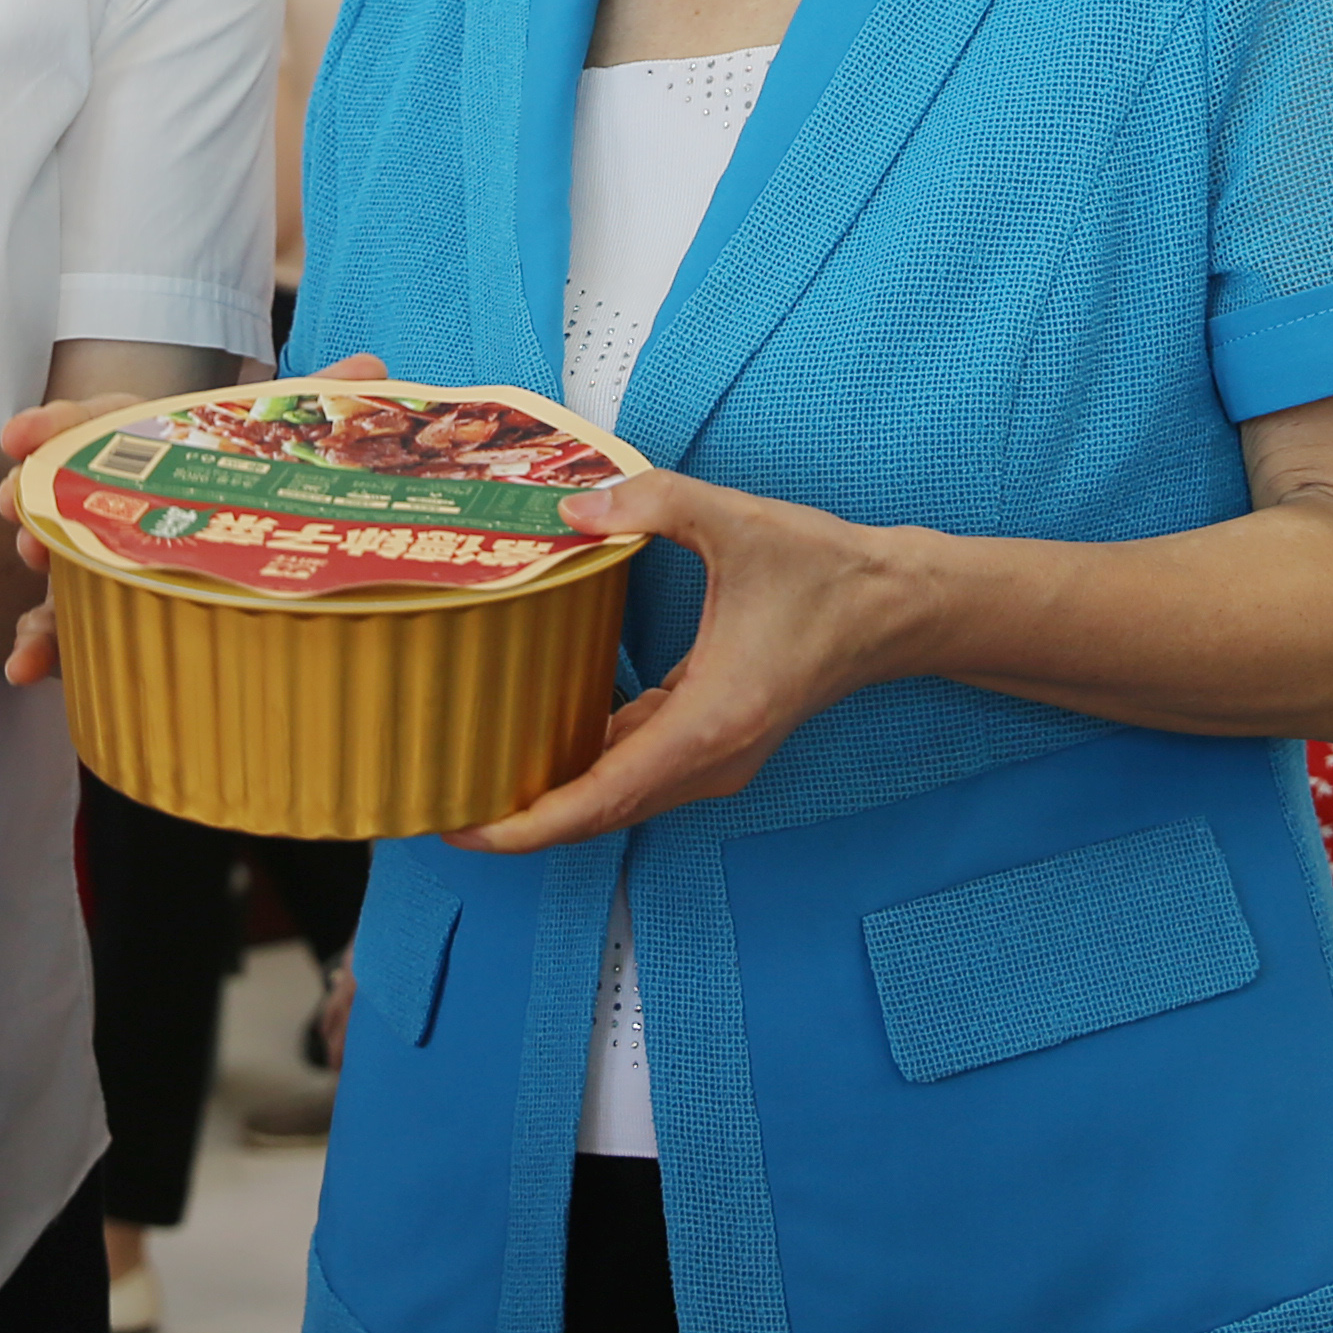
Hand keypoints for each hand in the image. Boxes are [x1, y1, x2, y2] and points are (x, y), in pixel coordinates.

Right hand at [0, 356, 385, 688]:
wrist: (227, 537)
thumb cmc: (234, 480)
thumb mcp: (273, 446)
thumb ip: (314, 408)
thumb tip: (375, 368)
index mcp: (145, 449)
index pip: (93, 427)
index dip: (57, 426)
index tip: (22, 434)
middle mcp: (111, 499)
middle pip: (60, 487)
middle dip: (34, 491)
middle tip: (18, 502)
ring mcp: (95, 556)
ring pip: (54, 557)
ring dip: (39, 562)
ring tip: (33, 567)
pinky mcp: (95, 612)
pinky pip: (60, 632)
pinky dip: (39, 650)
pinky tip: (23, 671)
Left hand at [454, 466, 922, 854]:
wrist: (894, 607)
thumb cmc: (825, 571)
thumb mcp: (738, 522)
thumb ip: (653, 504)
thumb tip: (570, 509)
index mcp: (710, 722)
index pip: (601, 799)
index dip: (526, 824)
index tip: (464, 829)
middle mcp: (710, 757)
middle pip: (599, 812)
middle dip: (519, 820)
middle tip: (439, 803)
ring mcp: (715, 757)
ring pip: (617, 798)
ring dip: (551, 799)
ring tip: (474, 780)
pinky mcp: (715, 740)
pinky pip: (637, 770)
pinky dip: (587, 769)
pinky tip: (537, 744)